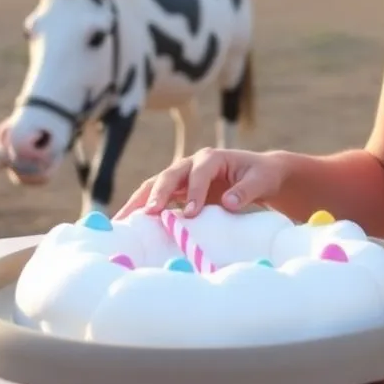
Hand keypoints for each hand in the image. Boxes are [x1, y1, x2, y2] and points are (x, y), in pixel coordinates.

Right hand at [114, 148, 284, 218]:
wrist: (258, 175)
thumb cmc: (260, 176)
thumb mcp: (261, 181)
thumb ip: (246, 190)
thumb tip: (228, 203)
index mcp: (212, 158)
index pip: (199, 172)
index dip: (194, 192)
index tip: (190, 214)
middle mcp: (192, 164)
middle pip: (170, 175)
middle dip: (158, 193)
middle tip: (148, 214)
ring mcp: (182, 177)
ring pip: (155, 185)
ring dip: (139, 202)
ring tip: (123, 222)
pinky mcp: (177, 191)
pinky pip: (156, 199)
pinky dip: (141, 210)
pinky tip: (128, 226)